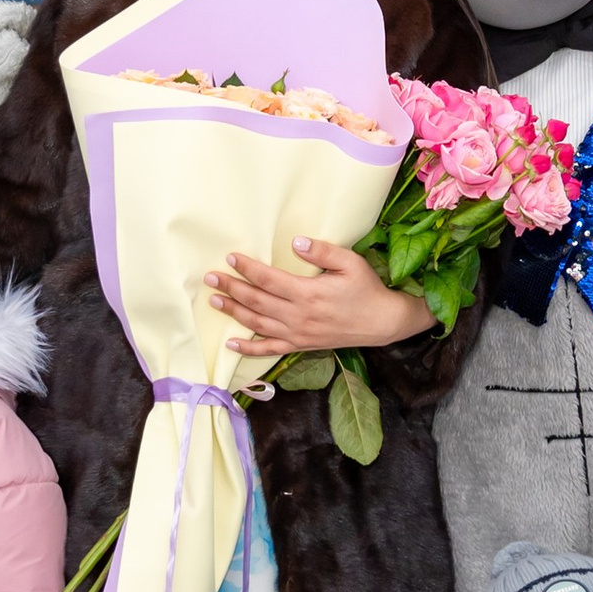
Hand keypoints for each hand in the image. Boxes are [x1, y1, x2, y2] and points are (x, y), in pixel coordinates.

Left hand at [207, 239, 433, 356]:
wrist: (382, 322)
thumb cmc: (367, 289)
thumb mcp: (351, 262)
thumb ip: (322, 251)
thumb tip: (296, 241)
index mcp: (308, 293)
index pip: (268, 279)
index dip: (247, 268)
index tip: (230, 258)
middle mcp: (298, 316)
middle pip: (256, 301)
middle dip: (232, 288)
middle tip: (210, 278)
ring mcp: (298, 333)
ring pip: (258, 324)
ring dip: (234, 312)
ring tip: (215, 301)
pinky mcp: (301, 345)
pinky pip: (270, 350)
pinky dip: (249, 349)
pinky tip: (232, 343)